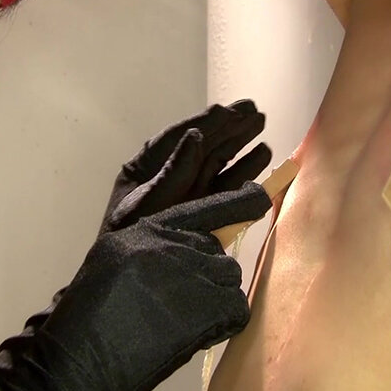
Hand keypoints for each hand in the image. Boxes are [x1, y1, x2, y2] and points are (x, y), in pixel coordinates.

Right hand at [32, 182, 271, 390]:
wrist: (85, 356)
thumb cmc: (93, 312)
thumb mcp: (117, 257)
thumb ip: (154, 246)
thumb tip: (187, 248)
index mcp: (151, 229)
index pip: (207, 207)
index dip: (239, 202)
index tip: (260, 197)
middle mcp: (178, 244)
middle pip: (218, 250)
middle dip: (207, 274)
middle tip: (179, 302)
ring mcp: (198, 273)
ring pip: (230, 277)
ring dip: (215, 298)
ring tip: (182, 319)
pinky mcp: (213, 306)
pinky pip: (237, 308)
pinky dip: (224, 322)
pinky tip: (195, 332)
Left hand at [99, 99, 271, 233]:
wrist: (133, 281)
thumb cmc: (128, 241)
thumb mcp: (144, 206)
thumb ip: (172, 174)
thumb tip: (195, 136)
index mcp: (147, 168)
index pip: (177, 139)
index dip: (204, 122)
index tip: (226, 109)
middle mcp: (172, 175)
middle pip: (204, 145)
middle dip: (229, 127)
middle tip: (253, 109)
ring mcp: (191, 193)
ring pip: (220, 162)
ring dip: (242, 144)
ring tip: (261, 125)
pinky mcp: (206, 211)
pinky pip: (230, 188)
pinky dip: (247, 173)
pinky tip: (262, 156)